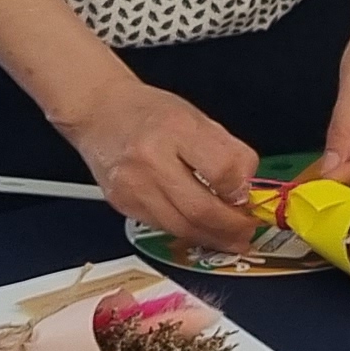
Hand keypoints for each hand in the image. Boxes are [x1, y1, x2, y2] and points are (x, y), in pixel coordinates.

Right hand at [61, 74, 264, 251]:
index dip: (242, 189)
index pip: (222, 170)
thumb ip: (226, 151)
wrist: (99, 111)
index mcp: (176, 129)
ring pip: (181, 227)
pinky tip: (200, 230)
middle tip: (247, 232)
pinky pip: (163, 228)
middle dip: (231, 228)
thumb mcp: (197, 117)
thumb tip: (246, 187)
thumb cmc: (149, 112)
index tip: (250, 196)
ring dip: (212, 239)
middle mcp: (151, 159)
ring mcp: (133, 186)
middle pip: (201, 209)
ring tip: (230, 239)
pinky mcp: (123, 205)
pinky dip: (187, 233)